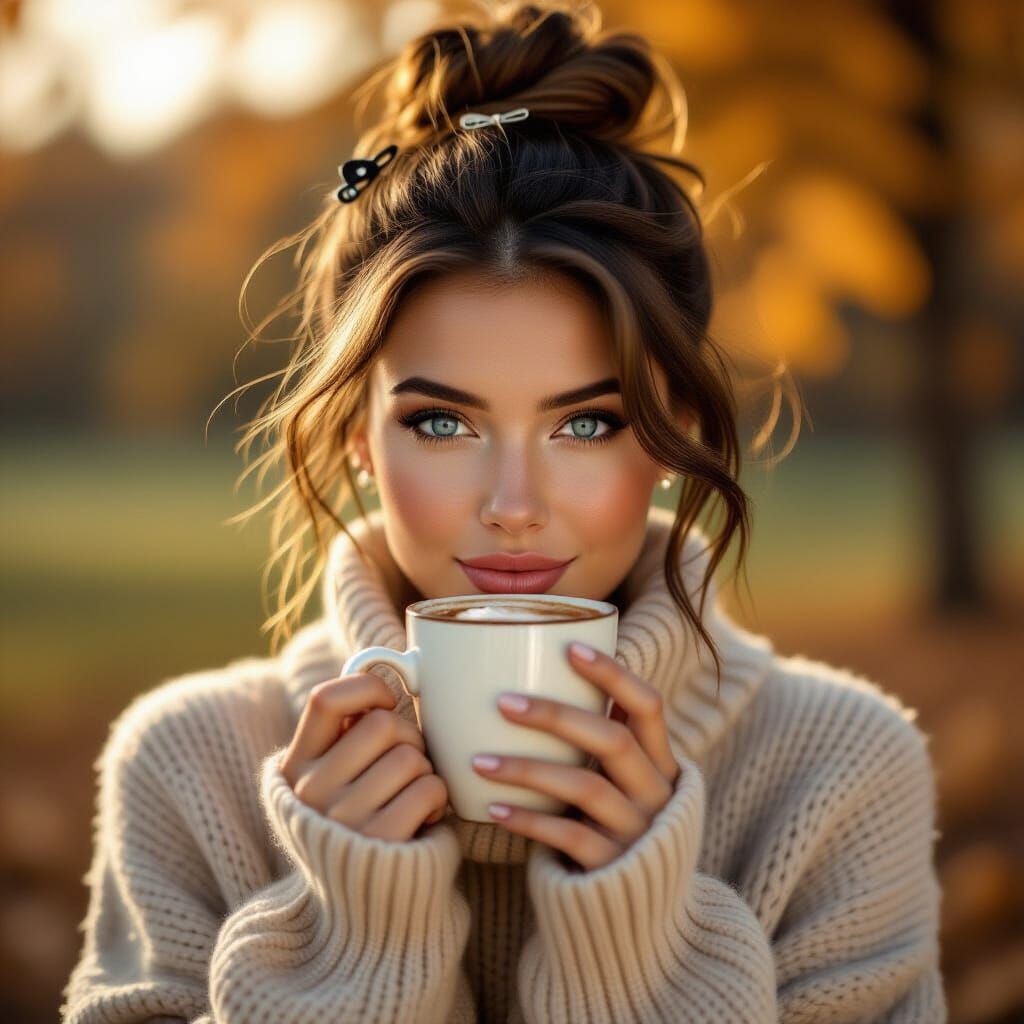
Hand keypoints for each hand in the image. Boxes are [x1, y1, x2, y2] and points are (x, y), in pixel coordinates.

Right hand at [280, 674, 449, 841]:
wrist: (363, 903)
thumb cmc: (360, 819)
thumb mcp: (333, 778)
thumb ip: (347, 733)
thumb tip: (389, 663)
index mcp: (296, 766)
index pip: (326, 699)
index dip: (366, 688)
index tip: (386, 704)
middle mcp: (311, 791)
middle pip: (382, 724)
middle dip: (410, 736)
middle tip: (408, 761)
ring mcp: (343, 820)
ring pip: (410, 756)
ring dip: (425, 771)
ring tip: (412, 793)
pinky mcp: (380, 843)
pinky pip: (428, 789)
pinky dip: (437, 798)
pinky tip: (424, 815)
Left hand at [471, 642, 680, 871]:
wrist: (636, 908)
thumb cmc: (613, 823)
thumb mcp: (623, 781)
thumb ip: (603, 740)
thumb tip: (546, 674)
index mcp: (662, 763)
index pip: (649, 706)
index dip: (614, 674)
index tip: (570, 648)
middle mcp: (656, 794)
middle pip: (613, 741)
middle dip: (557, 716)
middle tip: (503, 702)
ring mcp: (637, 833)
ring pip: (584, 788)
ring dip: (527, 770)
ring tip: (478, 761)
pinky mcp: (612, 867)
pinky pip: (567, 837)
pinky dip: (528, 821)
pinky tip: (492, 809)